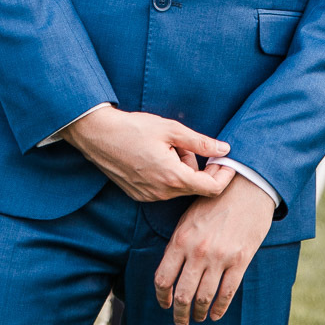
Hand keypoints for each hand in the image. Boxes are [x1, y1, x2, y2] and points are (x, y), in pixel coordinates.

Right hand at [60, 106, 233, 201]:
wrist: (98, 135)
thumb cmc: (134, 128)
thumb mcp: (171, 129)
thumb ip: (201, 142)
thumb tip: (224, 149)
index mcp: (173, 177)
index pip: (211, 188)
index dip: (224, 175)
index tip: (226, 161)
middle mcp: (162, 193)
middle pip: (195, 186)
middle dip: (198, 166)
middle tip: (184, 144)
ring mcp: (149, 196)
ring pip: (179, 186)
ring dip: (181, 169)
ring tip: (165, 148)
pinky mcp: (139, 195)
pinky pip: (163, 189)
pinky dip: (167, 175)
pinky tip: (154, 157)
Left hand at [154, 168, 275, 324]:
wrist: (247, 186)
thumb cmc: (216, 201)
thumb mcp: (189, 218)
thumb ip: (179, 244)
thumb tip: (170, 271)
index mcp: (180, 239)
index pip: (162, 278)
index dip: (162, 297)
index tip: (165, 305)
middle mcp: (197, 251)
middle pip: (182, 294)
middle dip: (179, 314)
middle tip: (180, 323)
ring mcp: (219, 257)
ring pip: (203, 298)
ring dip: (198, 313)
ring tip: (197, 318)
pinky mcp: (240, 261)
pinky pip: (226, 293)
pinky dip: (219, 309)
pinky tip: (216, 314)